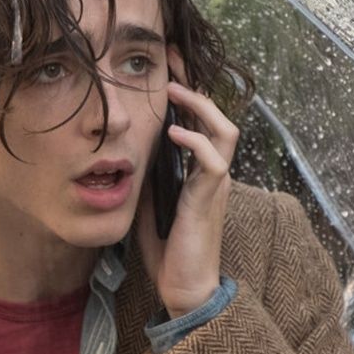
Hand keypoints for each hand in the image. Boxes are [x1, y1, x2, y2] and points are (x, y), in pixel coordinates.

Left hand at [136, 52, 238, 316]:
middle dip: (196, 88)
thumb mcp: (148, 203)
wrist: (184, 288)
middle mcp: (212, 172)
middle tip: (172, 65)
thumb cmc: (169, 250)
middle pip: (218, 116)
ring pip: (225, 131)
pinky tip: (174, 134)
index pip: (200, 123)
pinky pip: (213, 160)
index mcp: (199, 171)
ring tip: (176, 93)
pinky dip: (196, 141)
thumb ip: (146, 176)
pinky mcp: (210, 198)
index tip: (167, 69)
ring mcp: (215, 184)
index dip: (187, 94)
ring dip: (201, 107)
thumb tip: (128, 152)